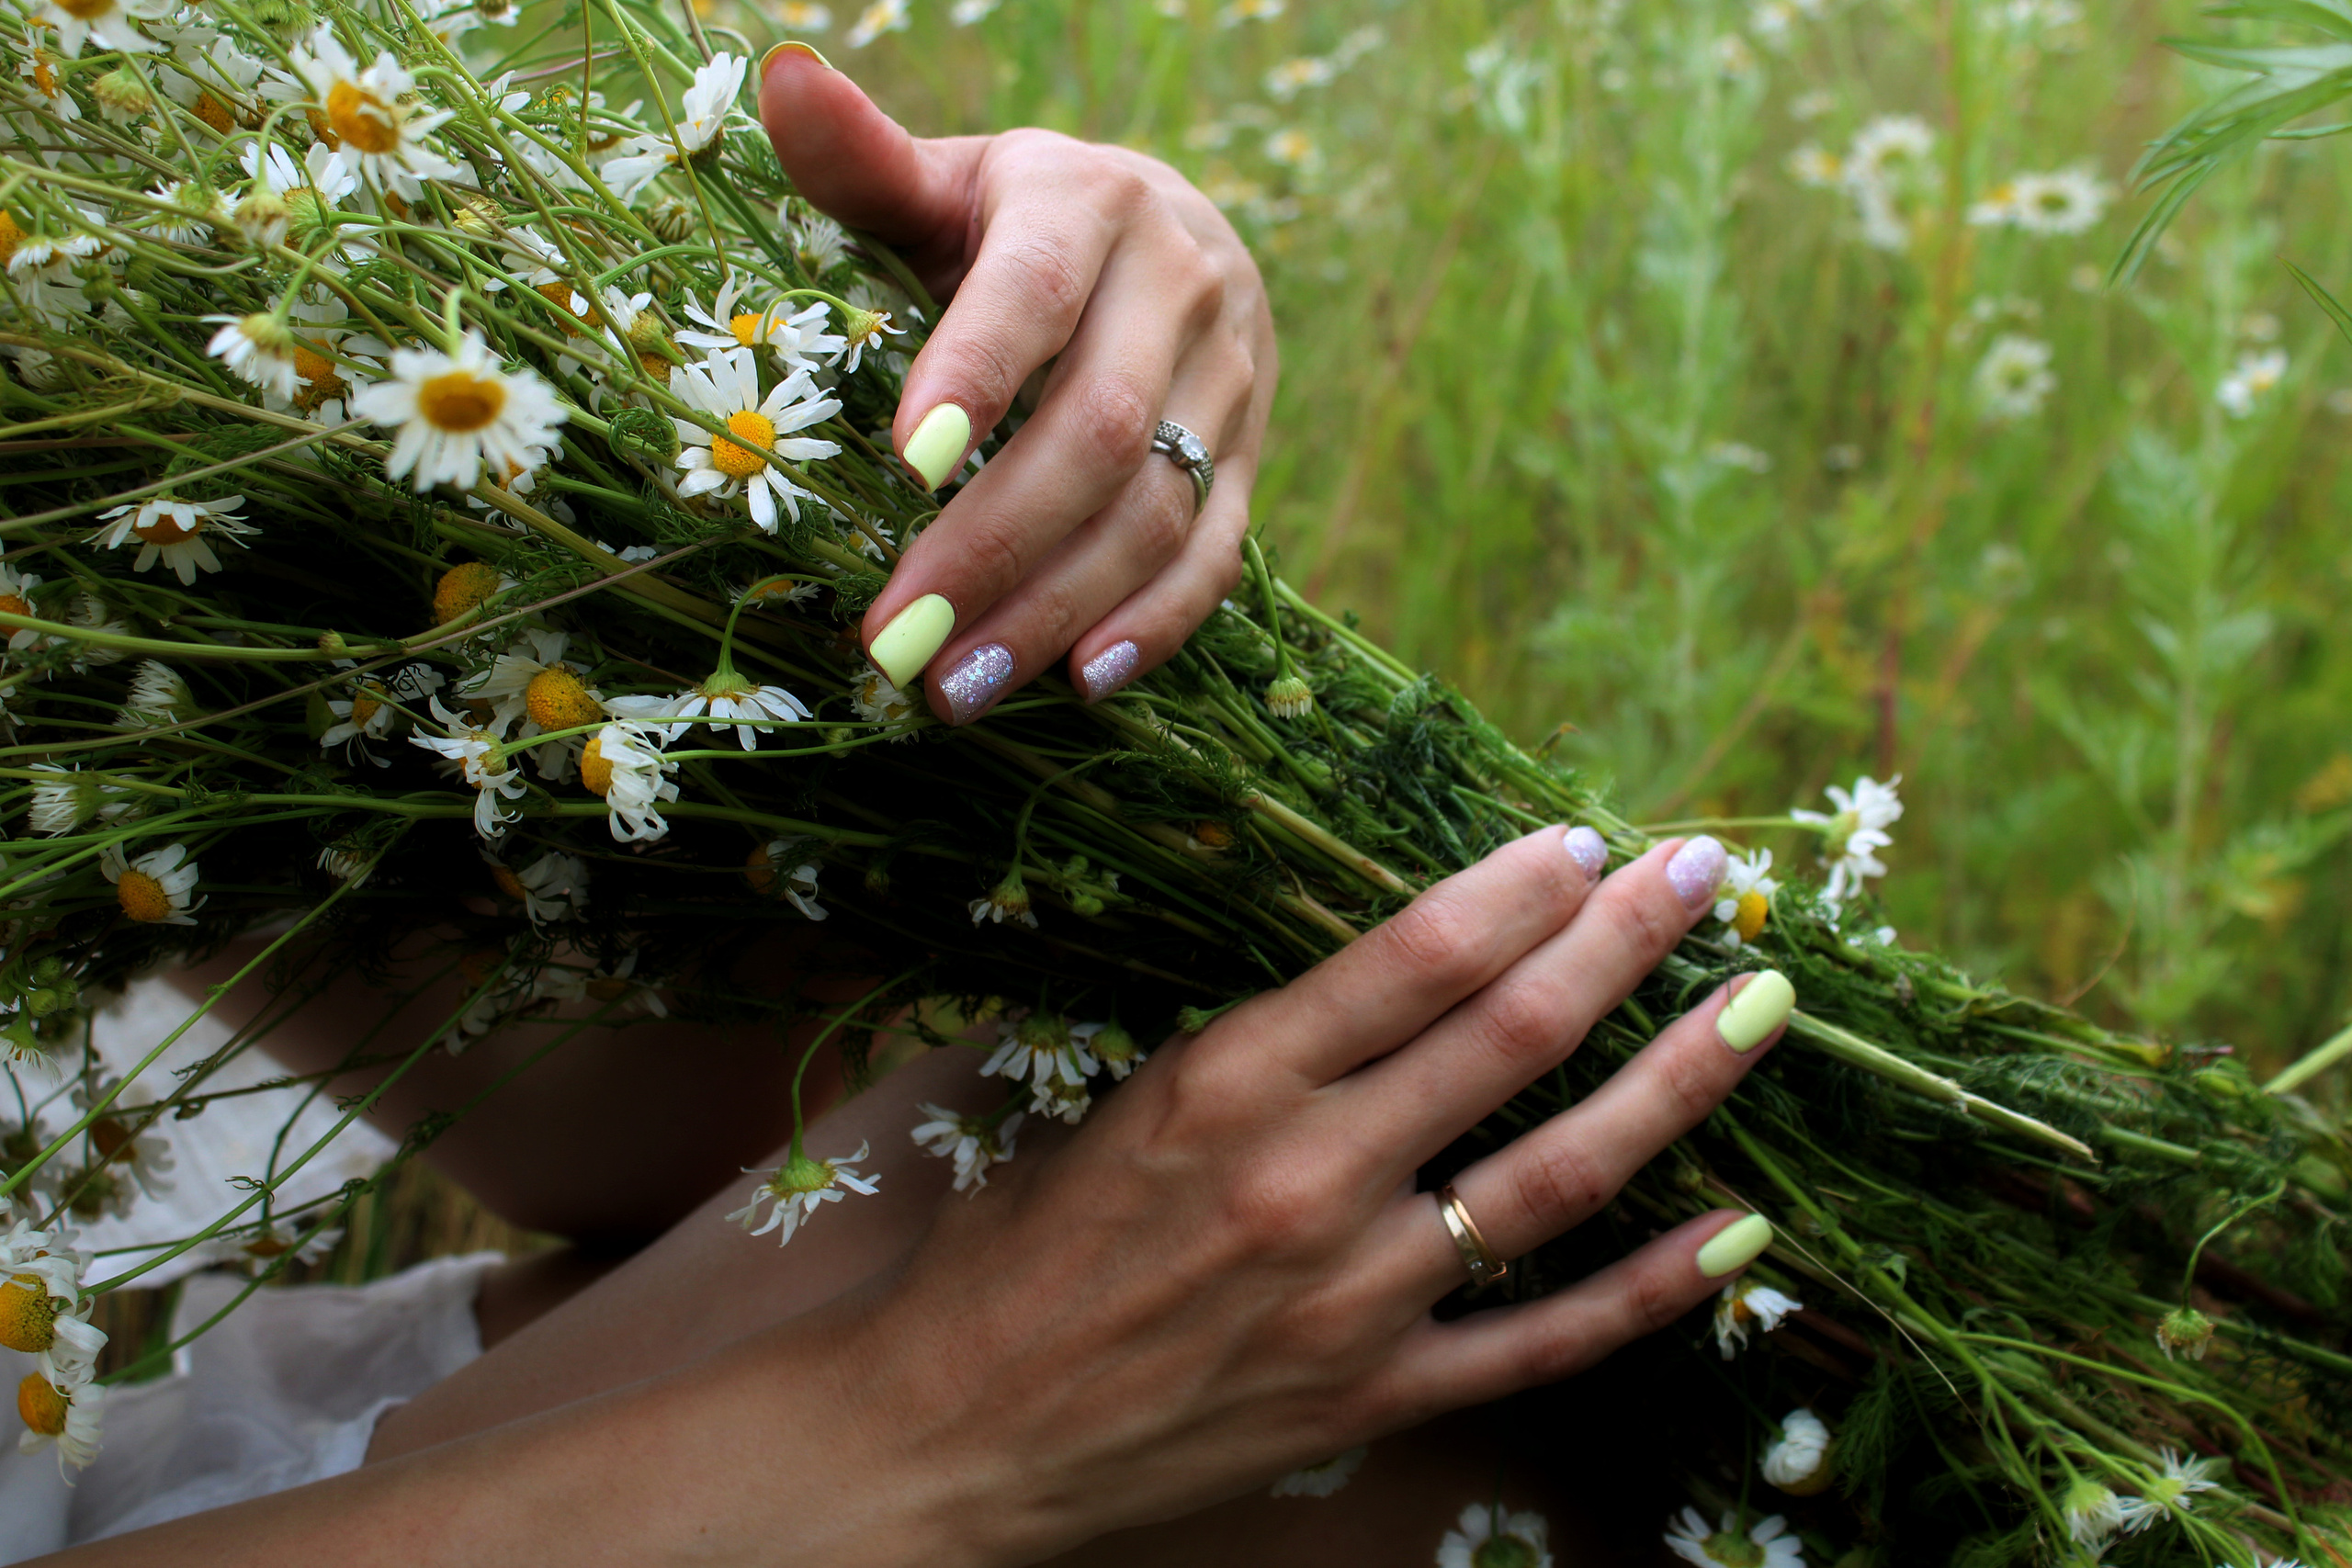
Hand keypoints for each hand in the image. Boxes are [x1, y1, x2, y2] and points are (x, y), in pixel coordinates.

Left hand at [760, 46, 1274, 723]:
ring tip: (954, 688)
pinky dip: (1153, 625)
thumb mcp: (945, 181)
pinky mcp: (1256, 457)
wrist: (1169, 236)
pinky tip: (1079, 681)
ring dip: (1054, 610)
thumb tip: (780, 77)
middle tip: (894, 640)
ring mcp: (1233, 378)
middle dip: (991, 546)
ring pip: (1155, 509)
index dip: (974, 373)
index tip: (904, 464)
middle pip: (1095, 429)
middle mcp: (1180, 284)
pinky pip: (1218, 553)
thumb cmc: (1011, 223)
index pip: (1033, 292)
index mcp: (1087, 202)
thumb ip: (863, 159)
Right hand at [826, 829, 1794, 1561]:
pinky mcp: (1377, 1395)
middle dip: (1624, 941)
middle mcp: (1306, 1181)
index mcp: (1225, 1085)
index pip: (1415, 959)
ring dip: (1673, 1084)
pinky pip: (1546, 1341)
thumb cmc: (1018, 1250)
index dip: (1521, 888)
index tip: (1588, 839)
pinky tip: (1741, 1233)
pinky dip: (1652, 1289)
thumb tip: (1402, 964)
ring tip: (1758, 1009)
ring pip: (1556, 1177)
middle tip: (1703, 873)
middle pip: (1511, 1038)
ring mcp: (1355, 1299)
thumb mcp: (1117, 1102)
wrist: (956, 1434)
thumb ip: (1256, 1042)